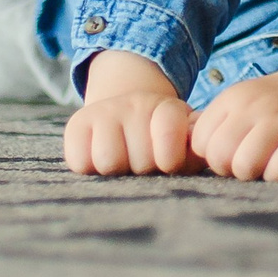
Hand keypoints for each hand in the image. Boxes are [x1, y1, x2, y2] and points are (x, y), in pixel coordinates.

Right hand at [64, 50, 196, 175]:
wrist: (124, 117)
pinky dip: (88, 167)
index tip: (169, 164)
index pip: (170, 132)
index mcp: (169, 109)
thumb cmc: (161, 144)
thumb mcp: (185, 143)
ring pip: (109, 161)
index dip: (170, 158)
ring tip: (122, 164)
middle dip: (144, 170)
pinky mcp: (77, 125)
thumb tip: (201, 150)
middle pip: (141, 160)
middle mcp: (136, 104)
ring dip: (116, 172)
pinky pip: (80, 161)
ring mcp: (106, 112)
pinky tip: (98, 160)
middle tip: (142, 164)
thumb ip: (196, 150)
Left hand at [189, 61, 277, 181]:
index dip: (212, 154)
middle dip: (229, 168)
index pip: (201, 142)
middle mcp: (256, 105)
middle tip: (246, 161)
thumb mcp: (239, 105)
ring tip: (263, 165)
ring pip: (246, 167)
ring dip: (253, 174)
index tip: (229, 150)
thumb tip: (181, 158)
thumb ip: (212, 126)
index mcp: (233, 98)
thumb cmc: (270, 108)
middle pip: (219, 157)